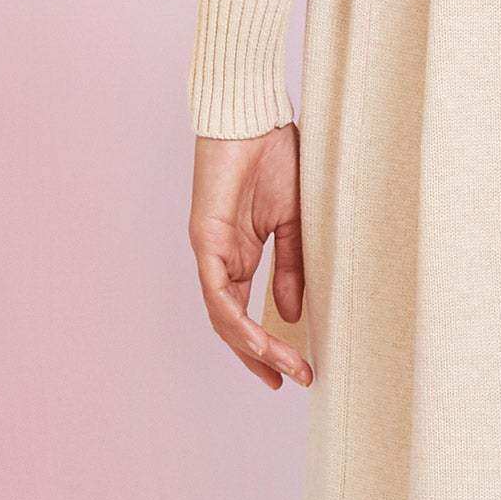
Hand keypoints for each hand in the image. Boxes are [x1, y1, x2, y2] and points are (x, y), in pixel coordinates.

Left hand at [190, 129, 310, 389]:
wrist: (256, 118)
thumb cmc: (275, 159)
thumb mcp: (293, 224)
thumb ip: (290, 270)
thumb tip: (289, 315)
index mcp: (240, 255)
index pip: (246, 313)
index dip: (266, 346)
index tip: (295, 371)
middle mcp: (221, 259)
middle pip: (231, 324)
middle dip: (260, 357)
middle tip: (289, 381)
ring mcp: (210, 251)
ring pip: (223, 316)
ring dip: (252, 347)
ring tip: (282, 367)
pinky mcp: (205, 239)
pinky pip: (217, 291)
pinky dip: (235, 319)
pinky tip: (257, 339)